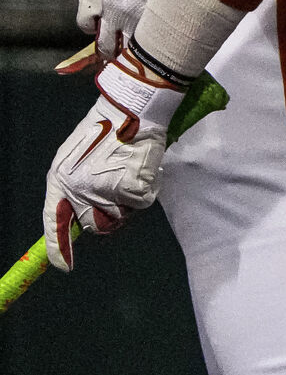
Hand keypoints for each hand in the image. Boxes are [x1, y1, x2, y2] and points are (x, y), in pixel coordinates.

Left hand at [43, 46, 187, 269]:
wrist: (133, 107)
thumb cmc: (105, 127)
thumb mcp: (76, 156)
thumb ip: (72, 186)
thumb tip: (81, 216)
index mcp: (60, 179)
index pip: (52, 220)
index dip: (58, 247)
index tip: (63, 266)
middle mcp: (78, 189)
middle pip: (94, 222)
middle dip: (106, 213)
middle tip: (116, 189)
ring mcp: (104, 190)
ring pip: (119, 214)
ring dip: (126, 201)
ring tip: (129, 172)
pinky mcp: (130, 188)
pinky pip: (139, 202)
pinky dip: (144, 190)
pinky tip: (142, 169)